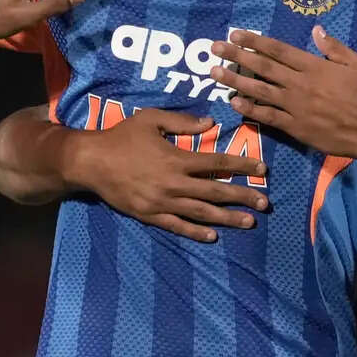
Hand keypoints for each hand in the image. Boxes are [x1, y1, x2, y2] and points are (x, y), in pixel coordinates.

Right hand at [65, 110, 268, 242]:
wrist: (91, 162)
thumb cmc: (121, 136)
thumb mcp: (151, 119)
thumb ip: (182, 122)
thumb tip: (210, 124)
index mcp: (177, 158)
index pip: (217, 162)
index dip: (242, 165)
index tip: (262, 168)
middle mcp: (174, 183)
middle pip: (216, 191)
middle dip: (243, 196)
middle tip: (265, 202)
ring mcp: (162, 202)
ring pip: (201, 212)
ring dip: (227, 218)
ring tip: (248, 222)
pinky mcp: (149, 215)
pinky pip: (177, 226)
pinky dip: (195, 232)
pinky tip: (212, 236)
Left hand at [210, 27, 356, 161]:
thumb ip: (334, 47)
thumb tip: (316, 30)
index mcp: (314, 66)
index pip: (278, 50)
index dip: (255, 41)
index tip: (236, 35)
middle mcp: (300, 84)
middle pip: (263, 67)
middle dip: (236, 56)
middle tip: (215, 47)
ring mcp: (296, 106)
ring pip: (259, 91)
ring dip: (235, 81)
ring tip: (215, 73)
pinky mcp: (295, 127)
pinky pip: (268, 116)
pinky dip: (250, 109)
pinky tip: (233, 103)